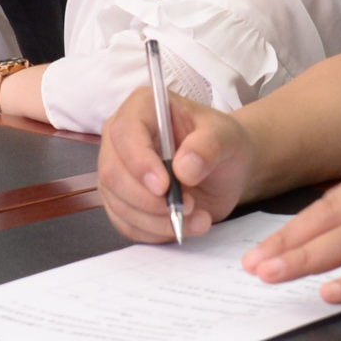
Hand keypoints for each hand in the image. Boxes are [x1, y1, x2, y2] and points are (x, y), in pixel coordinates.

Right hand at [97, 86, 254, 242]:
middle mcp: (121, 138)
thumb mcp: (227, 136)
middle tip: (188, 207)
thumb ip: (209, 145)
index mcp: (143, 108)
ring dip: (156, 221)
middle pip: (113, 173)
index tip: (163, 186)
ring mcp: (117, 171)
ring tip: (197, 218)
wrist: (226, 168)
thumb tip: (184, 168)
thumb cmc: (222, 143)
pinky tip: (183, 227)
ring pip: (118, 204)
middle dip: (149, 200)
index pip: (126, 133)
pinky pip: (126, 224)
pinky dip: (154, 232)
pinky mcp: (121, 201)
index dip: (139, 162)